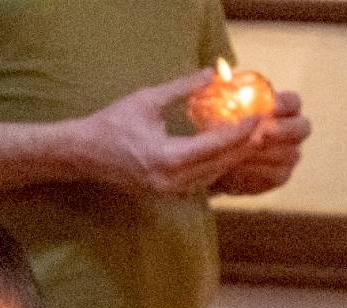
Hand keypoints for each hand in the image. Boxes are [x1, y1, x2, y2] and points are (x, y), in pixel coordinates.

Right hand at [66, 70, 268, 196]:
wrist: (83, 154)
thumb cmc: (111, 124)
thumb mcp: (147, 100)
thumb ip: (182, 88)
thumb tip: (212, 74)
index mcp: (165, 158)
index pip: (213, 146)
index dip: (238, 133)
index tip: (257, 119)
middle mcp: (168, 180)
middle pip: (217, 166)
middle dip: (242, 148)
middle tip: (264, 131)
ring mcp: (165, 190)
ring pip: (210, 177)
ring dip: (231, 160)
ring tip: (251, 142)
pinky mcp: (163, 193)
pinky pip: (198, 182)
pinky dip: (215, 168)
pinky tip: (226, 155)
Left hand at [211, 90, 308, 196]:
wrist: (212, 162)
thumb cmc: (217, 128)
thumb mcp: (214, 107)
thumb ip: (217, 92)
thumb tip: (209, 74)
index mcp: (283, 108)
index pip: (293, 102)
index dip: (285, 104)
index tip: (270, 106)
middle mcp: (292, 130)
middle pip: (301, 128)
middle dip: (283, 130)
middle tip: (262, 133)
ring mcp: (289, 154)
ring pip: (288, 153)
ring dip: (265, 152)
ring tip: (242, 152)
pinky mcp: (280, 175)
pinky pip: (277, 174)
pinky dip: (260, 171)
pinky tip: (241, 167)